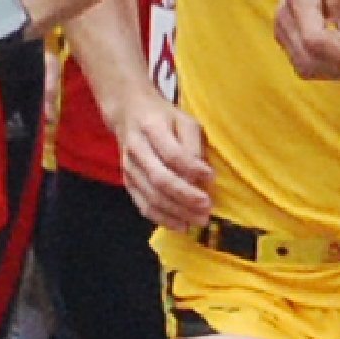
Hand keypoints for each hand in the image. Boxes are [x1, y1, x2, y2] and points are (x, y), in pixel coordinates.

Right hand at [119, 106, 215, 229]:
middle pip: (160, 179)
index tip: (211, 177)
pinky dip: (162, 217)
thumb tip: (203, 172)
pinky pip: (143, 204)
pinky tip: (180, 224)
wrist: (129, 114)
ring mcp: (129, 168)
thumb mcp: (183, 119)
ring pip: (151, 196)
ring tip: (198, 220)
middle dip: (185, 197)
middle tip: (207, 208)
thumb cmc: (163, 117)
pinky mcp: (127, 182)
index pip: (172, 153)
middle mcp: (136, 150)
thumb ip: (193, 143)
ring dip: (176, 212)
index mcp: (151, 128)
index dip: (192, 168)